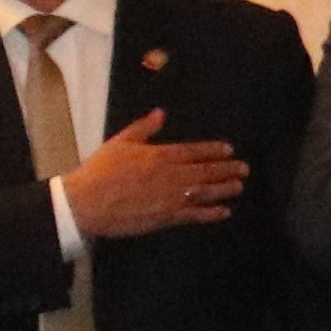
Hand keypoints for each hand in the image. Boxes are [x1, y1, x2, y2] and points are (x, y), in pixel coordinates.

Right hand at [60, 113, 248, 239]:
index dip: (213, 150)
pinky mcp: (166, 217)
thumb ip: (143, 128)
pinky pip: (195, 215)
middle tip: (244, 168)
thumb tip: (161, 113)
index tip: (228, 149)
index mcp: (160, 155)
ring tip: (239, 185)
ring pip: (205, 192)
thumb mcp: (120, 143)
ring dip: (224, 188)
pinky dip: (211, 213)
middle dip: (226, 169)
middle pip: (205, 171)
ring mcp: (171, 197)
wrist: (87, 202)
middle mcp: (171, 175)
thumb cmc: (99, 171)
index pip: (194, 151)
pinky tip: (224, 211)